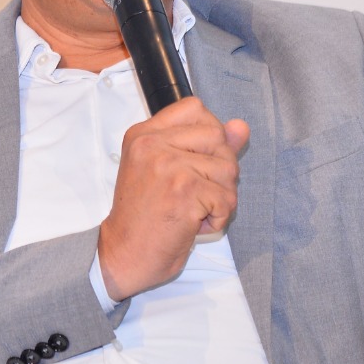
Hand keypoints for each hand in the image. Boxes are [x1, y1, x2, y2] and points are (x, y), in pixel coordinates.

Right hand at [97, 97, 248, 301]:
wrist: (122, 255)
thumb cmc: (144, 217)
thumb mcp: (166, 171)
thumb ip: (204, 146)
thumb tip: (241, 127)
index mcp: (143, 135)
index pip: (194, 108)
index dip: (209, 133)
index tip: (197, 160)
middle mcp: (152, 144)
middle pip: (218, 137)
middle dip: (220, 169)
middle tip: (197, 192)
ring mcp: (168, 165)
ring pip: (228, 168)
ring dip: (221, 196)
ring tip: (194, 209)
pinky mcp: (185, 191)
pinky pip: (227, 199)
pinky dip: (218, 219)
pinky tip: (194, 224)